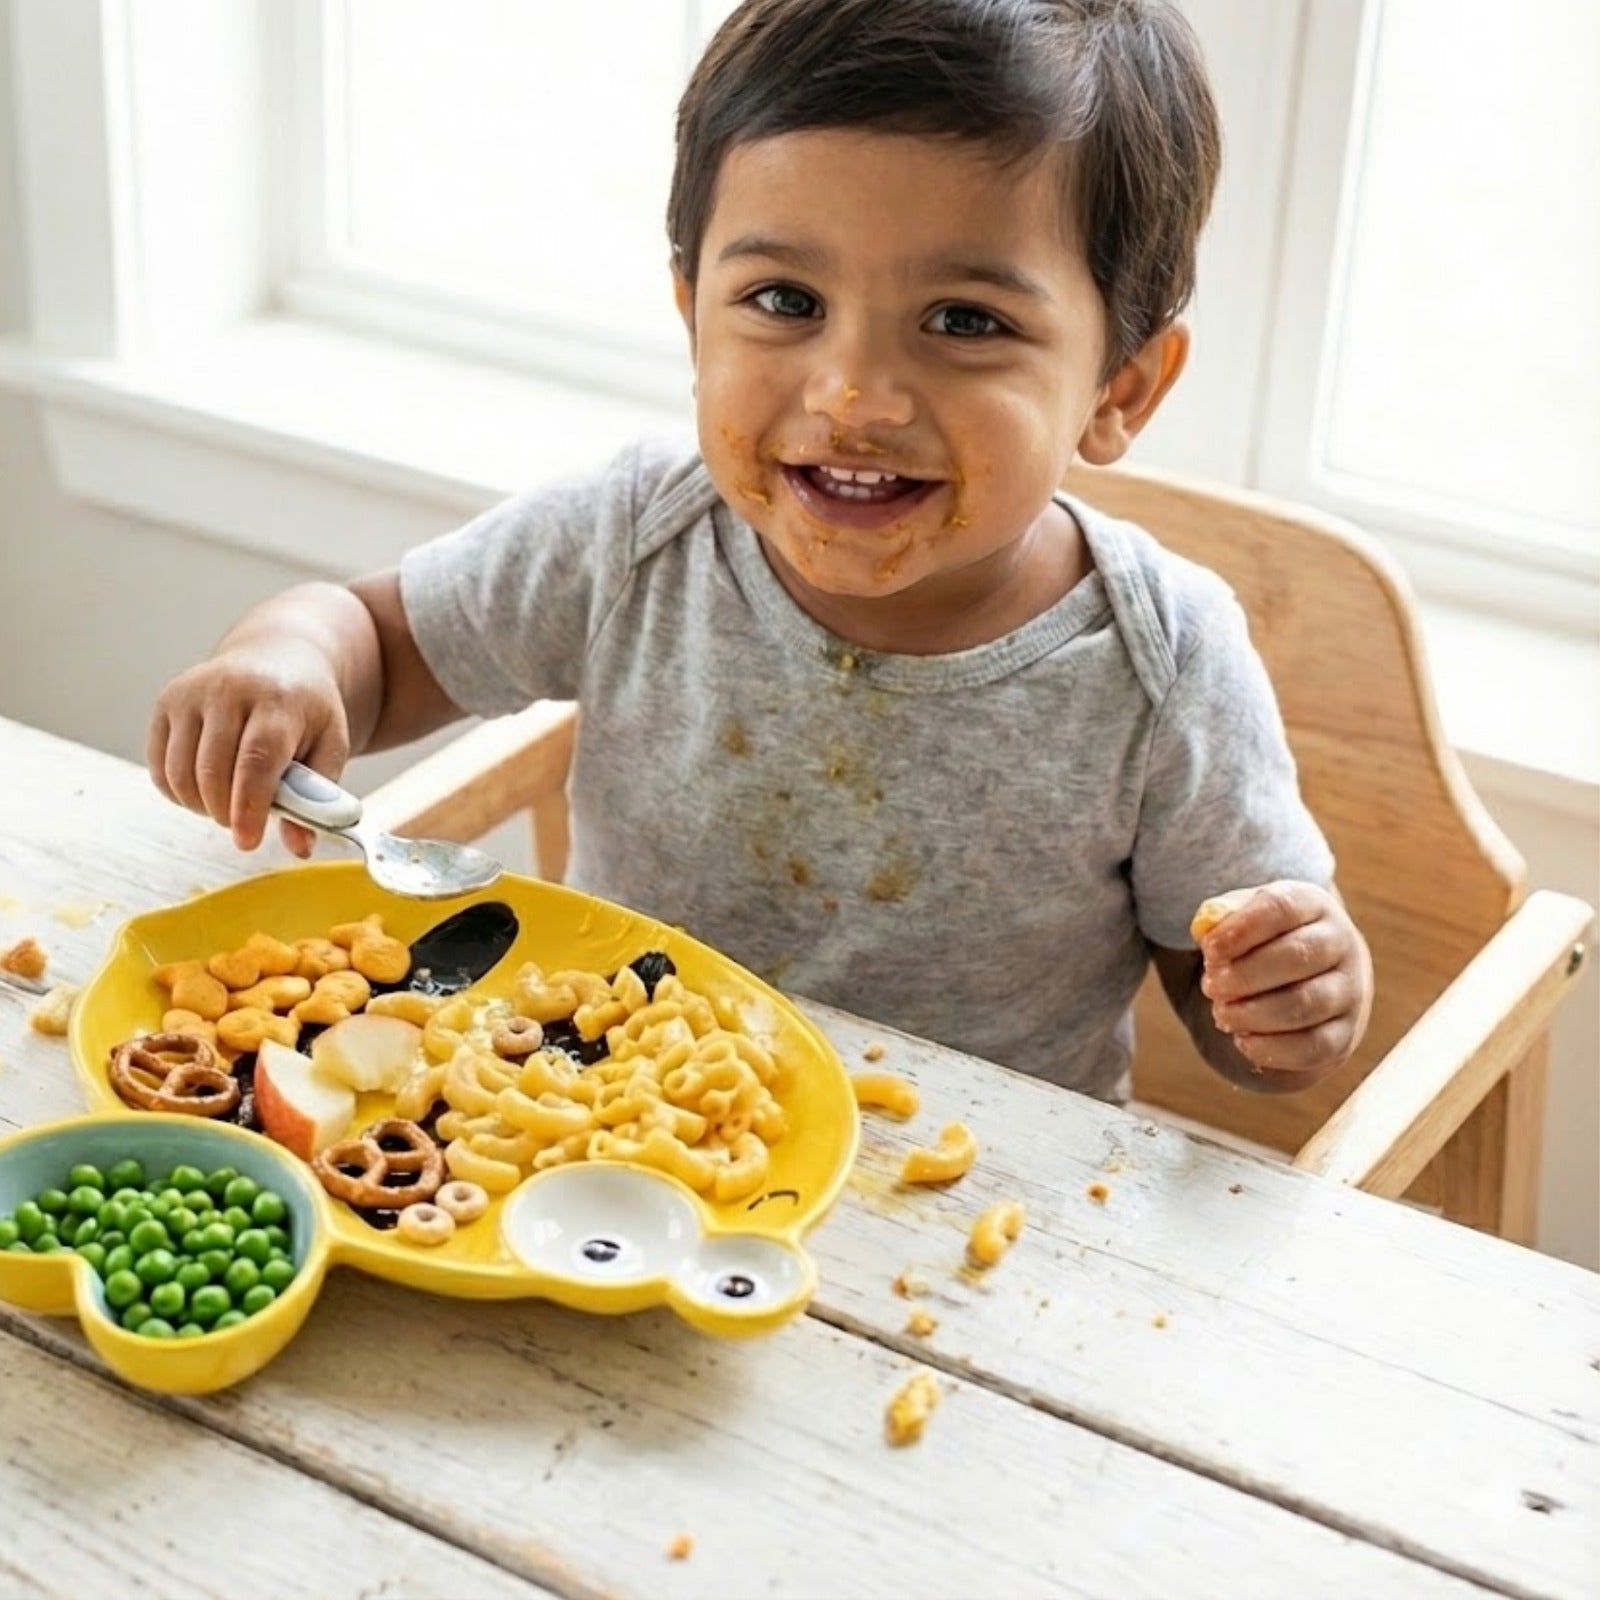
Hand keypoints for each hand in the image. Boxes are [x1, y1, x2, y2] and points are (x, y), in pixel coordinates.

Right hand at [147, 641, 349, 856]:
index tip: (247, 841)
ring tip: (228, 804)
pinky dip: (179, 793)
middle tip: (244, 823)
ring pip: (180, 773)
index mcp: (278, 701)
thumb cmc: (306, 711)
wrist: (277, 658)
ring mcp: (191, 693)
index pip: (257, 759)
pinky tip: (205, 789)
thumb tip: (300, 848)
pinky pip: (160, 767)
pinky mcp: (166, 703)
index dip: (249, 807)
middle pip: (213, 770)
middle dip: (225, 812)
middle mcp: (229, 690)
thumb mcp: (329, 746)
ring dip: (201, 806)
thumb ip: (317, 796)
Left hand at [1193, 881, 1372, 1082]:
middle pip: (1297, 957)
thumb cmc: (1265, 939)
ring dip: (1254, 1013)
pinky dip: (1273, 1048)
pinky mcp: (1345, 1033)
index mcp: (1313, 905)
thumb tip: (1204, 927)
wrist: (1313, 974)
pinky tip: (1243, 1041)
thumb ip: (1220, 916)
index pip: (1281, 909)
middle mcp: (1342, 944)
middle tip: (1209, 986)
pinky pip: (1315, 1046)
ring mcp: (1350, 990)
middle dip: (1243, 976)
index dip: (1240, 930)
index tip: (1208, 950)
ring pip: (1306, 1004)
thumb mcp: (1244, 916)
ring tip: (1221, 1014)